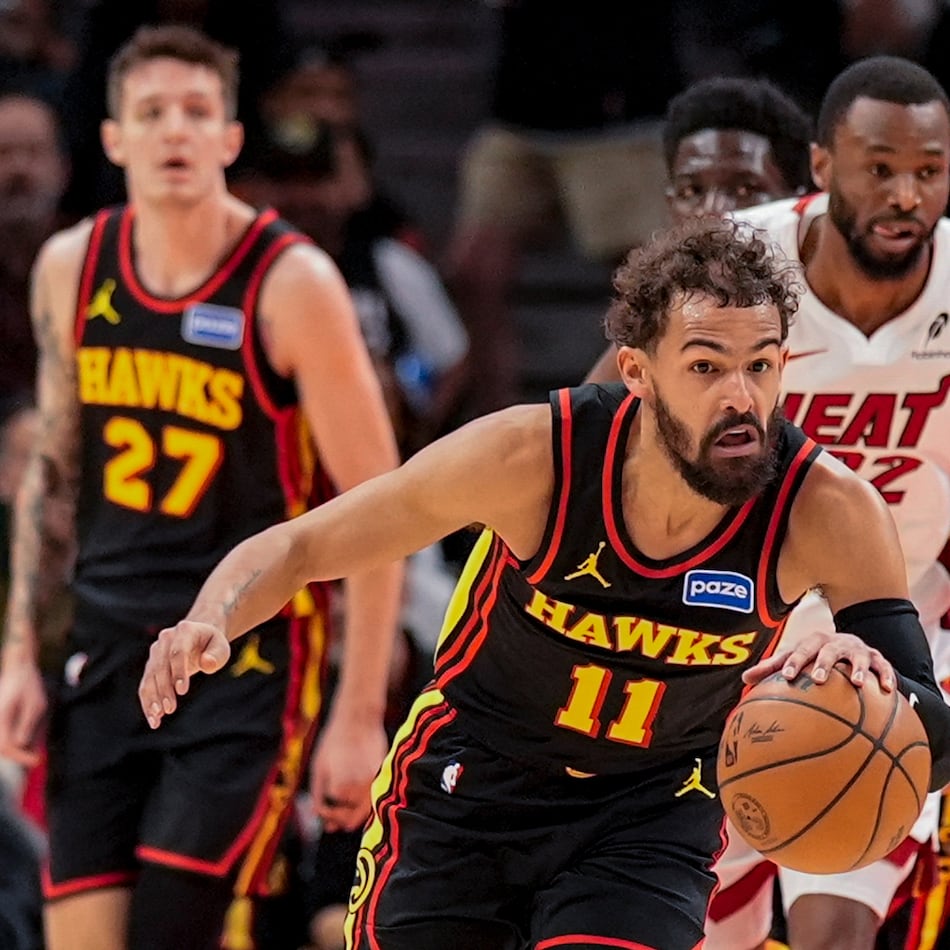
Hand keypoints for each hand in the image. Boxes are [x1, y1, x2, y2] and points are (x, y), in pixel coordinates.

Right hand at [0, 651, 46, 766]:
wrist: (18, 670)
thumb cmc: (29, 686)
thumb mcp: (36, 705)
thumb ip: (28, 725)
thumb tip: (22, 745)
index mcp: (2, 717)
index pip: (7, 746)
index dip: (21, 757)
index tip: (37, 761)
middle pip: (2, 748)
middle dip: (18, 755)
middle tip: (36, 758)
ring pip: (2, 744)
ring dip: (16, 750)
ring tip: (32, 750)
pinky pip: (3, 736)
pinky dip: (13, 741)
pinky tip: (26, 742)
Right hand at [138, 621, 230, 727]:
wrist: (199, 637)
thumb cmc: (212, 644)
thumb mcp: (221, 647)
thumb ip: (216, 655)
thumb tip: (207, 663)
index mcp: (184, 631)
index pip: (177, 652)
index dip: (178, 672)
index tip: (182, 692)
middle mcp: (165, 640)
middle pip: (161, 667)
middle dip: (164, 689)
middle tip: (170, 709)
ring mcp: (156, 652)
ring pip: (149, 677)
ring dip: (152, 699)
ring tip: (157, 718)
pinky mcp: (151, 666)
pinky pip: (146, 685)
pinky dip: (148, 702)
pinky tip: (153, 719)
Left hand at [309, 711, 387, 832]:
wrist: (358, 719)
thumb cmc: (334, 742)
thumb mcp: (318, 769)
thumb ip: (319, 797)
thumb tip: (323, 819)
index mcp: (339, 788)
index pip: (331, 813)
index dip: (324, 812)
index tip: (321, 808)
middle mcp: (359, 789)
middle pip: (351, 819)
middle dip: (340, 819)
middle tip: (333, 818)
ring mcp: (374, 783)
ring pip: (365, 812)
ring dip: (353, 812)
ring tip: (344, 806)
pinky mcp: (382, 776)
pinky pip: (374, 798)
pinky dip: (365, 802)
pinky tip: (355, 794)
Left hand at [743, 630, 894, 690]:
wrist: (849, 644)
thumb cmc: (815, 656)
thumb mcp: (796, 659)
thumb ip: (772, 668)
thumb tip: (744, 680)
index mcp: (812, 643)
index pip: (800, 651)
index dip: (793, 662)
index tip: (787, 677)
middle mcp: (834, 644)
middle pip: (827, 650)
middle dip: (822, 663)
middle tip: (818, 679)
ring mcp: (856, 650)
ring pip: (857, 657)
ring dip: (858, 669)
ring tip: (857, 684)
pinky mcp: (876, 658)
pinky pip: (883, 666)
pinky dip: (885, 676)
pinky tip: (888, 689)